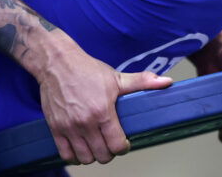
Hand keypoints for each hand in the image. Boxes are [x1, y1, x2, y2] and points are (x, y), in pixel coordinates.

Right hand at [35, 35, 171, 164]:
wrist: (57, 63)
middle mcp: (85, 123)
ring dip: (93, 155)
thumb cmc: (87, 70)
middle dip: (109, 152)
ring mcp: (69, 127)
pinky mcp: (55, 128)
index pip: (117, 145)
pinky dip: (74, 156)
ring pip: (84, 158)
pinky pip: (66, 154)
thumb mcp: (117, 77)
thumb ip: (142, 82)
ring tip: (96, 145)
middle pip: (102, 155)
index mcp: (103, 111)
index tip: (124, 142)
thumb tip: (166, 81)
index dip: (124, 148)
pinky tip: (80, 147)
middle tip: (110, 143)